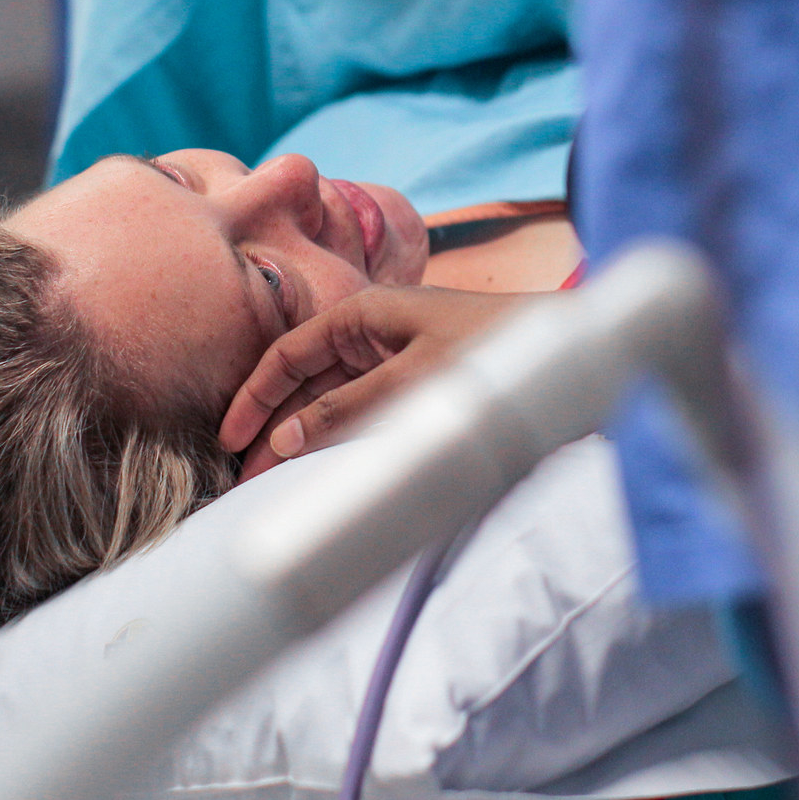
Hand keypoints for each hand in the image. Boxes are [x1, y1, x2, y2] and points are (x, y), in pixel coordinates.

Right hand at [221, 286, 537, 478]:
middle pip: (306, 383)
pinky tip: (326, 469)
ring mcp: (396, 358)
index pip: (288, 355)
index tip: (229, 442)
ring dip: (305, 439)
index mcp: (363, 313)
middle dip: (275, 428)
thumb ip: (346, 412)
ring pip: (334, 402)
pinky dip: (342, 439)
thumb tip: (282, 441)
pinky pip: (366, 413)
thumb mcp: (413, 383)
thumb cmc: (495, 352)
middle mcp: (374, 331)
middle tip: (246, 481)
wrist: (569, 354)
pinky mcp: (419, 384)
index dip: (254, 398)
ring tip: (275, 485)